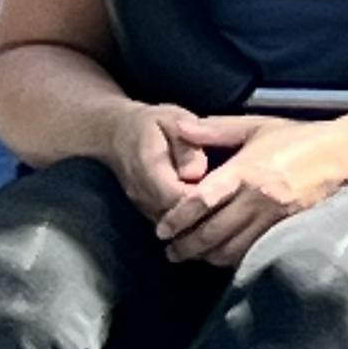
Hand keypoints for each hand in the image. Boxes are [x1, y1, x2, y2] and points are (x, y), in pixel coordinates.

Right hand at [102, 100, 218, 227]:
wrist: (116, 134)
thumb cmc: (152, 124)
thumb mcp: (172, 121)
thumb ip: (186, 146)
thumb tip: (197, 173)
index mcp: (148, 166)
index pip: (174, 196)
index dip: (200, 199)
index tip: (226, 192)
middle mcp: (141, 192)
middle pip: (174, 218)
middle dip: (202, 216)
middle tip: (230, 208)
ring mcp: (141, 205)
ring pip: (171, 227)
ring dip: (195, 223)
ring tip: (222, 213)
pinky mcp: (146, 211)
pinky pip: (168, 225)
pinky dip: (187, 224)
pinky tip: (208, 215)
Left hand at [151, 113, 347, 269]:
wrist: (341, 153)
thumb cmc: (296, 137)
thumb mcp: (254, 126)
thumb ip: (215, 129)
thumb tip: (181, 128)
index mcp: (245, 171)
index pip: (203, 201)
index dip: (178, 219)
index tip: (162, 230)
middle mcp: (258, 198)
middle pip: (212, 232)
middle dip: (186, 246)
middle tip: (170, 252)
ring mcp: (274, 217)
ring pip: (231, 248)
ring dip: (207, 256)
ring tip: (191, 256)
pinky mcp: (287, 229)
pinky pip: (252, 251)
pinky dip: (232, 257)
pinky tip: (221, 255)